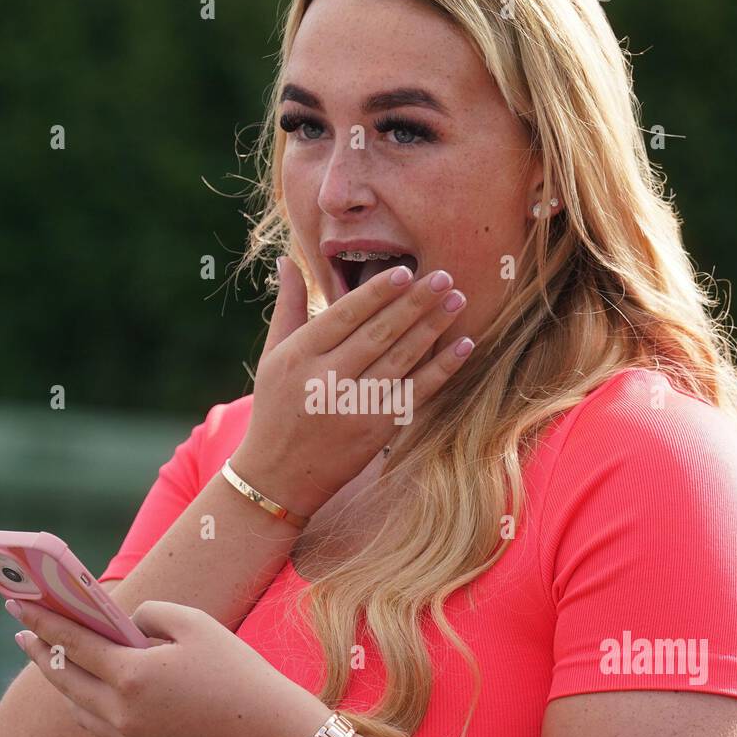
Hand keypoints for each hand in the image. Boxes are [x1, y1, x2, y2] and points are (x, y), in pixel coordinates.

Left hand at [9, 597, 330, 736]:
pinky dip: (90, 705)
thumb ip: (149, 615)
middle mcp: (123, 713)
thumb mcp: (195, 624)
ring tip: (55, 662)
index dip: (43, 622)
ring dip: (64, 684)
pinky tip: (94, 692)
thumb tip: (124, 626)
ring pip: (80, 709)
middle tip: (24, 633)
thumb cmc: (237, 670)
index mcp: (132, 676)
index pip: (73, 644)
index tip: (17, 606)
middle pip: (66, 682)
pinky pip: (105, 726)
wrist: (271, 733)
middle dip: (41, 654)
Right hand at [232, 255, 471, 517]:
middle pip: (379, 333)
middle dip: (414, 302)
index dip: (376, 292)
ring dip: (433, 327)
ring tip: (457, 299)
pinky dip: (442, 368)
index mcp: (300, 355)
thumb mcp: (272, 356)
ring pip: (401, 359)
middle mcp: (326, 379)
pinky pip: (416, 392)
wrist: (277, 477)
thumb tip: (289, 259)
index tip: (405, 271)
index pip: (344, 314)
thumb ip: (289, 307)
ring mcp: (352, 407)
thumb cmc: (276, 408)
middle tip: (444, 275)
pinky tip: (464, 345)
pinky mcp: (375, 430)